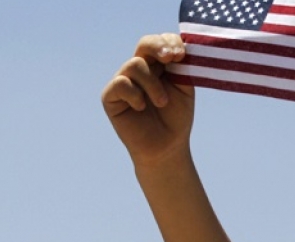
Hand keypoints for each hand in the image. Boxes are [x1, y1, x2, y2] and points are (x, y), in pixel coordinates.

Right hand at [101, 33, 194, 166]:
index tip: (182, 55)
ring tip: (162, 102)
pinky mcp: (110, 96)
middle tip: (171, 58)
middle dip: (158, 46)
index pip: (161, 42)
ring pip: (134, 65)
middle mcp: (139, 69)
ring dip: (152, 84)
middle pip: (145, 43)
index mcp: (158, 64)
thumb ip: (181, 67)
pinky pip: (121, 84)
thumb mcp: (184, 88)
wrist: (167, 146)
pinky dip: (135, 94)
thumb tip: (180, 47)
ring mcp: (124, 80)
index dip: (170, 42)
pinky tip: (142, 107)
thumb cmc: (176, 117)